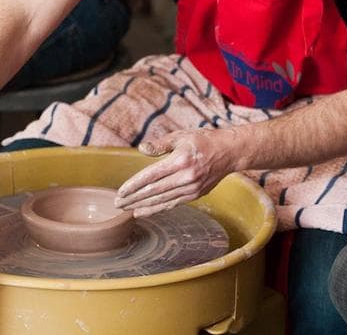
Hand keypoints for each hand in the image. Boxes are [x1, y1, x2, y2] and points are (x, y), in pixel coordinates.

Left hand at [114, 129, 236, 216]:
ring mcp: (191, 188)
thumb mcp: (181, 136)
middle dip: (133, 198)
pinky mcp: (196, 194)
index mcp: (180, 160)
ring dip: (142, 206)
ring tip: (127, 209)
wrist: (229, 152)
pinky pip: (172, 204)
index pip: (151, 176)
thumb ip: (160, 144)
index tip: (120, 191)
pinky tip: (144, 211)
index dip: (133, 185)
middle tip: (118, 204)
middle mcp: (185, 177)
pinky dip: (157, 209)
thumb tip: (141, 149)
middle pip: (153, 191)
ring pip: (162, 200)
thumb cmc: (203, 141)